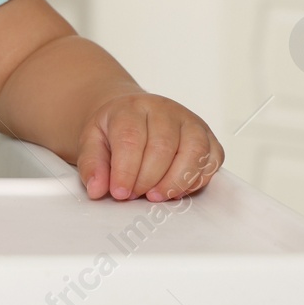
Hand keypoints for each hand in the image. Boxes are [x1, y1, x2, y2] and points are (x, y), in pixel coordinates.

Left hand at [75, 92, 223, 201]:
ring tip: (156, 196)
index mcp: (132, 107)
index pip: (131, 139)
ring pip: (194, 152)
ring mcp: (189, 121)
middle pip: (163, 147)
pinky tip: (178, 189)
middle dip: (148, 179)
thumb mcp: (91, 141)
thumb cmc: (113, 129)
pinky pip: (212, 159)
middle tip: (134, 196)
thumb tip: (96, 188)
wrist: (131, 113)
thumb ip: (91, 164)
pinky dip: (197, 179)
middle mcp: (164, 110)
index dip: (126, 171)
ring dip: (175, 182)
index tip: (119, 193)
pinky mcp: (207, 136)